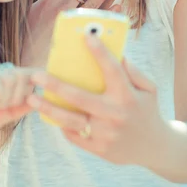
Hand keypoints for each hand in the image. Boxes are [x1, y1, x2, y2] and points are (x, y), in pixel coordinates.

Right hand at [21, 0, 118, 67]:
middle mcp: (62, 8)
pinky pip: (98, 20)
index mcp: (49, 0)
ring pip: (94, 2)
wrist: (30, 57)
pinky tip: (119, 4)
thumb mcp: (28, 8)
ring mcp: (72, 21)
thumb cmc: (28, 33)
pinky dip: (110, 11)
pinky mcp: (79, 33)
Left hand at [27, 36, 163, 167]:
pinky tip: (50, 114)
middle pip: (79, 98)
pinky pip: (74, 135)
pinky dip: (61, 124)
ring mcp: (105, 134)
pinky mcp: (99, 149)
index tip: (86, 37)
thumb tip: (116, 53)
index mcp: (128, 96)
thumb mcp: (149, 89)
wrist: (155, 148)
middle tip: (36, 76)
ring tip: (31, 99)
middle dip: (55, 85)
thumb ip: (133, 71)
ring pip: (70, 120)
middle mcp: (115, 115)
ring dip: (48, 109)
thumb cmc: (147, 111)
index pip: (112, 70)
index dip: (100, 52)